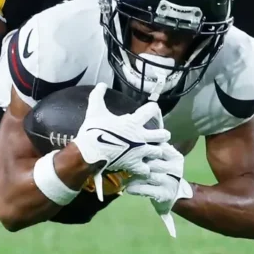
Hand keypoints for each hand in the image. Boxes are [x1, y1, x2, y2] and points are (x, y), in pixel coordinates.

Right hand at [71, 83, 170, 200]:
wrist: (89, 151)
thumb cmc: (93, 130)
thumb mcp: (95, 110)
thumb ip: (98, 95)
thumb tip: (101, 84)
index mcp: (134, 122)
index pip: (152, 110)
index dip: (152, 108)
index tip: (151, 109)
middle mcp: (141, 136)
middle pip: (164, 135)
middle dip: (162, 134)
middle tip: (156, 135)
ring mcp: (140, 152)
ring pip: (159, 152)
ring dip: (155, 151)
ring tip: (150, 151)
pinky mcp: (135, 165)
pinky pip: (147, 169)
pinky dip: (145, 168)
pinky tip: (141, 166)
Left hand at [125, 143, 192, 236]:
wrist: (170, 194)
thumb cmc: (160, 171)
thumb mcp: (160, 158)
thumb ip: (152, 147)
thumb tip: (132, 133)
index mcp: (174, 155)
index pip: (158, 147)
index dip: (143, 147)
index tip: (131, 148)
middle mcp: (176, 168)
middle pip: (152, 161)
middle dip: (138, 162)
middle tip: (126, 162)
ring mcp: (171, 182)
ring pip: (148, 175)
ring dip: (134, 175)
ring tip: (126, 174)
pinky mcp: (164, 194)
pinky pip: (145, 189)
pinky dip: (134, 187)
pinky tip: (128, 187)